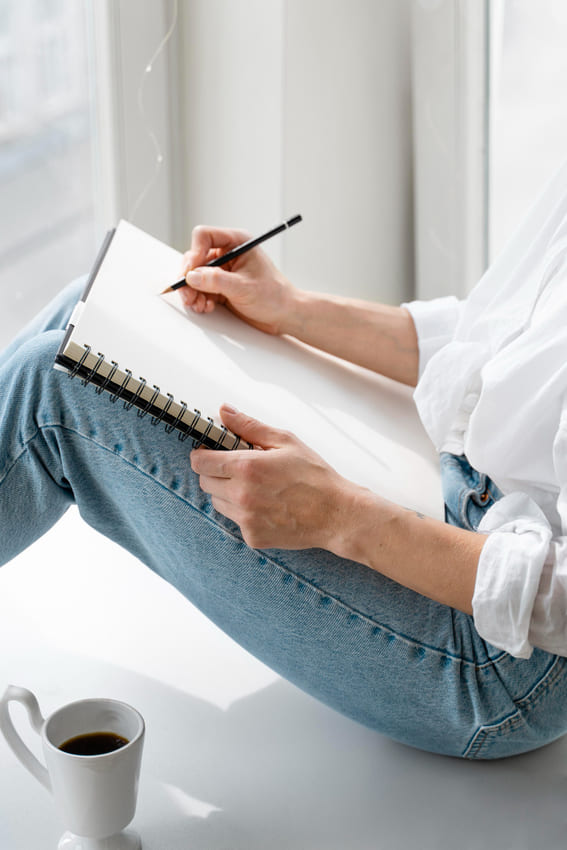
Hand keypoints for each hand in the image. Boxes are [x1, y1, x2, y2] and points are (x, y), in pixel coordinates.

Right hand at [179, 225, 299, 335]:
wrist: (284, 315)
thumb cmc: (274, 296)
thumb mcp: (244, 287)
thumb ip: (216, 281)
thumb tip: (191, 277)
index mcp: (236, 243)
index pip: (204, 236)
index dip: (194, 253)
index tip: (191, 272)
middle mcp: (227, 254)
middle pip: (195, 257)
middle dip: (189, 277)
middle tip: (188, 294)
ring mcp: (223, 271)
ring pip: (195, 276)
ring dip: (192, 291)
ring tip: (198, 305)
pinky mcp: (220, 287)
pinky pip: (200, 289)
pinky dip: (199, 298)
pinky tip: (205, 307)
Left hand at [190, 405, 352, 550]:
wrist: (336, 514)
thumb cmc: (315, 476)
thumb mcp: (286, 441)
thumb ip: (250, 426)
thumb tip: (225, 411)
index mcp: (246, 467)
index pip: (200, 462)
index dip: (201, 454)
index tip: (209, 451)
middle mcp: (241, 495)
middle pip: (205, 482)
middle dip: (215, 472)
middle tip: (237, 468)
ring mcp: (246, 518)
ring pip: (217, 502)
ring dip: (227, 493)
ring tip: (254, 487)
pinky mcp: (252, 536)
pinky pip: (235, 520)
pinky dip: (244, 512)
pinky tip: (266, 505)